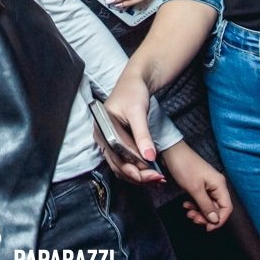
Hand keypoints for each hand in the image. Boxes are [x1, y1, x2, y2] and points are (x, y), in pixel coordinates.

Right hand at [99, 68, 164, 184]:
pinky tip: (151, 173)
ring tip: (156, 178)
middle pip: (118, 165)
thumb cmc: (133, 91)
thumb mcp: (138, 111)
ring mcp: (109, 142)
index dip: (134, 166)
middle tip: (157, 178)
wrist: (136, 81)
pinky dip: (138, 169)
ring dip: (138, 176)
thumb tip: (149, 157)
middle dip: (138, 175)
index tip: (151, 172)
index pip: (117, 155)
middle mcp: (103, 138)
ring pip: (122, 167)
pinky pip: (126, 162)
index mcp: (102, 129)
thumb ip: (142, 135)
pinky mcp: (118, 144)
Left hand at [159, 142, 231, 230]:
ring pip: (208, 205)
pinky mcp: (200, 185)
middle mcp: (217, 185)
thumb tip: (215, 220)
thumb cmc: (184, 166)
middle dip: (206, 217)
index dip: (219, 220)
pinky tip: (186, 205)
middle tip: (193, 219)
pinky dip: (195, 205)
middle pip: (217, 208)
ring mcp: (208, 185)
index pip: (227, 208)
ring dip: (199, 212)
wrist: (172, 151)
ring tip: (188, 212)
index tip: (207, 227)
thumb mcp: (195, 189)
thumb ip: (206, 205)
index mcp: (219, 185)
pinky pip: (202, 200)